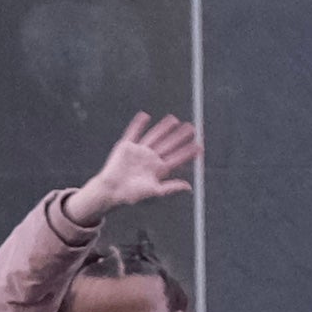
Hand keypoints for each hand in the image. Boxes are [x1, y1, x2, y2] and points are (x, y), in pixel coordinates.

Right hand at [68, 112, 201, 225]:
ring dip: (164, 128)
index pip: (176, 158)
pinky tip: (145, 116)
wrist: (111, 192)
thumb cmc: (132, 196)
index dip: (188, 152)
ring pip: (154, 136)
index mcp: (158, 170)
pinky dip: (138, 124)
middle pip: (168, 144)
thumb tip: (189, 187)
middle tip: (192, 128)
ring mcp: (138, 151)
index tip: (199, 146)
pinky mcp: (126, 147)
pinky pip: (133, 132)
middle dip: (180, 136)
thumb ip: (171, 188)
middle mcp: (150, 159)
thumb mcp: (155, 193)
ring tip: (174, 119)